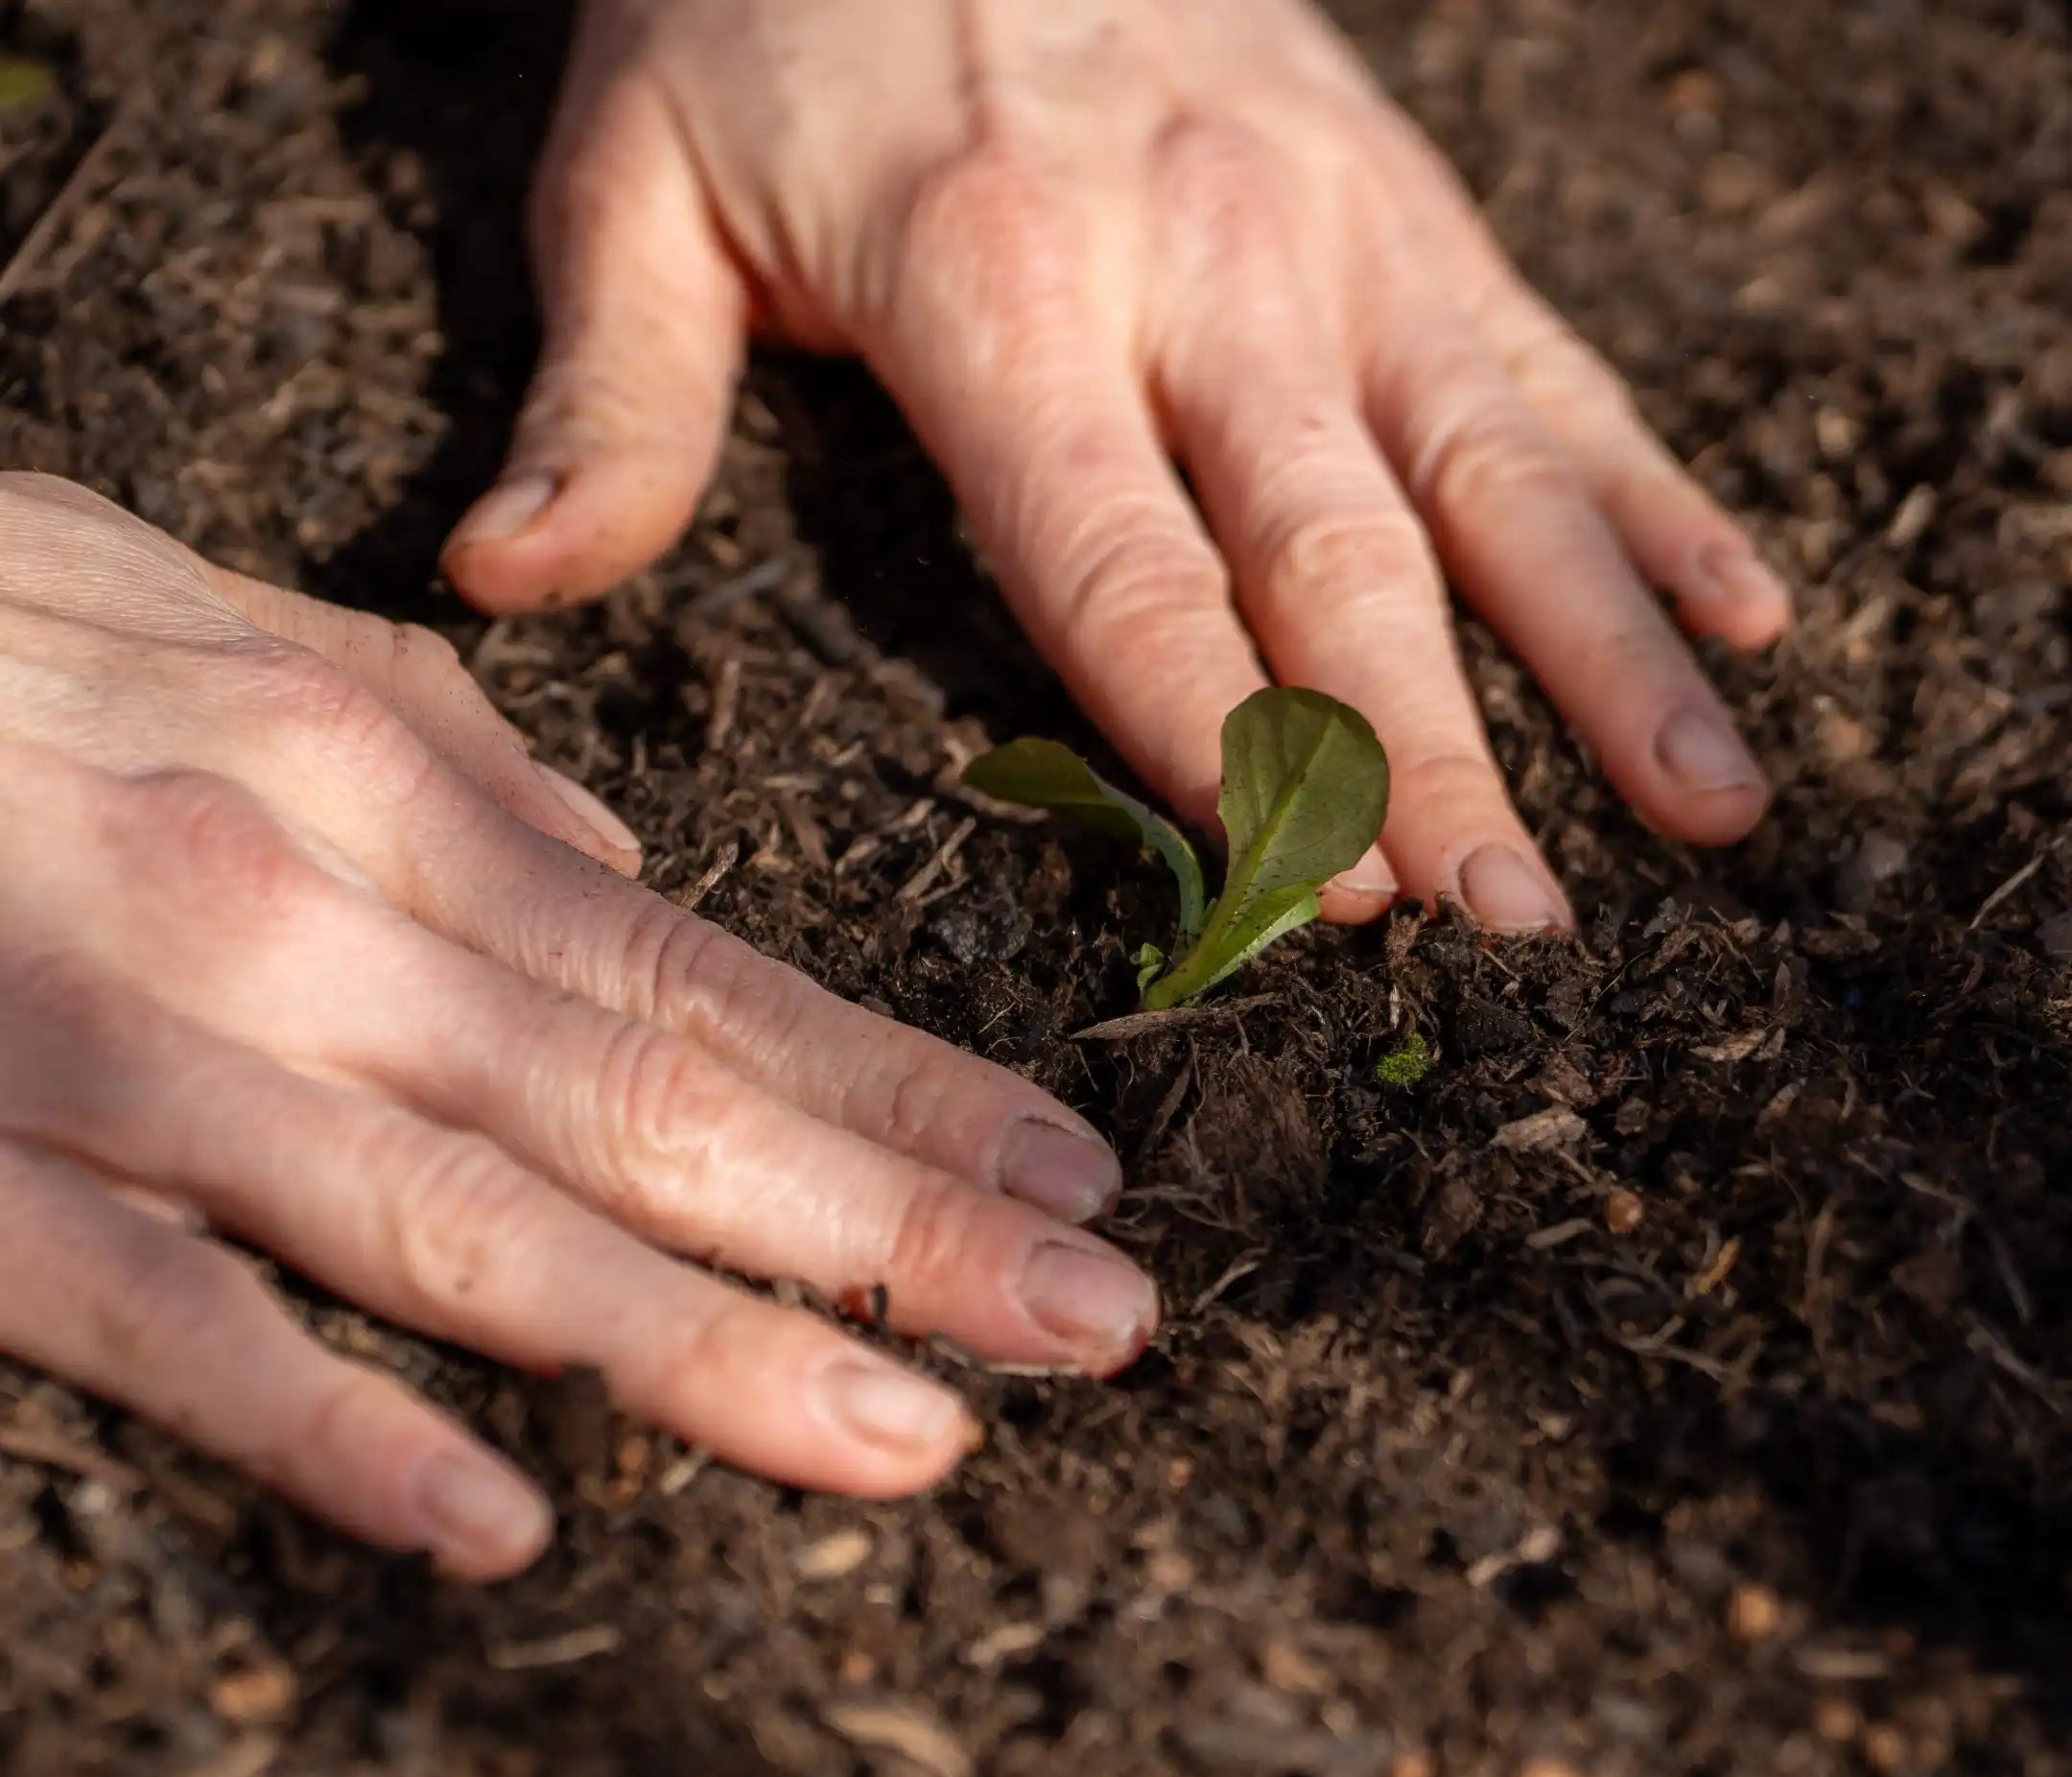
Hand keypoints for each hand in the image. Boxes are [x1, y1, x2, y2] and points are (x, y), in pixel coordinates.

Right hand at [0, 474, 1154, 1578]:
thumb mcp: (235, 628)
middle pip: (658, 1111)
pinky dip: (322, 1427)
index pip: (711, 978)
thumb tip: (625, 867)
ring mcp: (139, 1061)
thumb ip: (449, 761)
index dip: (909, 1087)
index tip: (1072, 1175)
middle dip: (894, 1231)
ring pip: (469, 1230)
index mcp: (381, 794)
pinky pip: (166, 1324)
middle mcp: (304, 927)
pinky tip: (488, 1526)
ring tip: (908, 1442)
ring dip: (706, 1350)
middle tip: (1098, 1328)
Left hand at [444, 0, 1790, 933]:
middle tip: (1521, 938)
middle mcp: (1203, 267)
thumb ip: (605, 396)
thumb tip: (503, 585)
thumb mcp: (632, 176)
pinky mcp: (1409, 202)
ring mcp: (1332, 232)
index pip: (1128, 577)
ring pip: (1491, 476)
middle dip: (1436, 768)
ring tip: (1711, 810)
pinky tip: (1752, 605)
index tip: (1307, 917)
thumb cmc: (764, 4)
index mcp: (1001, 289)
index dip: (1224, 760)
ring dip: (1606, 655)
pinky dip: (1655, 489)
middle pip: (1339, 564)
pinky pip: (1550, 363)